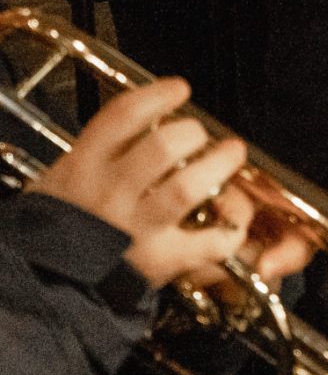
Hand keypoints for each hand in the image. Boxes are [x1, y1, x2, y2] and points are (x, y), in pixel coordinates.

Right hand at [33, 79, 250, 289]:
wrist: (47, 285)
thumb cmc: (56, 230)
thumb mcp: (58, 180)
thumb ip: (95, 152)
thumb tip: (141, 121)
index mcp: (82, 167)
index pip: (123, 115)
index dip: (158, 96)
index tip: (179, 88)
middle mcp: (111, 194)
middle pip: (163, 147)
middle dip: (191, 132)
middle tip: (201, 133)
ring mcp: (137, 228)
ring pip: (188, 186)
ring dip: (219, 166)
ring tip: (231, 155)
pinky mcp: (161, 260)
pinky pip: (208, 242)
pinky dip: (230, 230)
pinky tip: (234, 221)